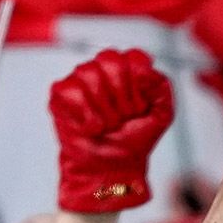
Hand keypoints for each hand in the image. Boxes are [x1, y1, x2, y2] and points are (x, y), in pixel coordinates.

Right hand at [48, 49, 174, 214]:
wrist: (113, 166)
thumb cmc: (135, 138)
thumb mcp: (162, 114)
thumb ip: (161, 86)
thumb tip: (144, 70)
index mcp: (128, 68)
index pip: (135, 57)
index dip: (140, 83)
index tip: (140, 106)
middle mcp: (102, 68)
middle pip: (111, 61)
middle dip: (122, 96)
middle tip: (123, 117)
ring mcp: (80, 80)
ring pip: (89, 73)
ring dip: (105, 108)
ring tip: (108, 124)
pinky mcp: (60, 95)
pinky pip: (71, 90)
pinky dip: (86, 115)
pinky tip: (91, 127)